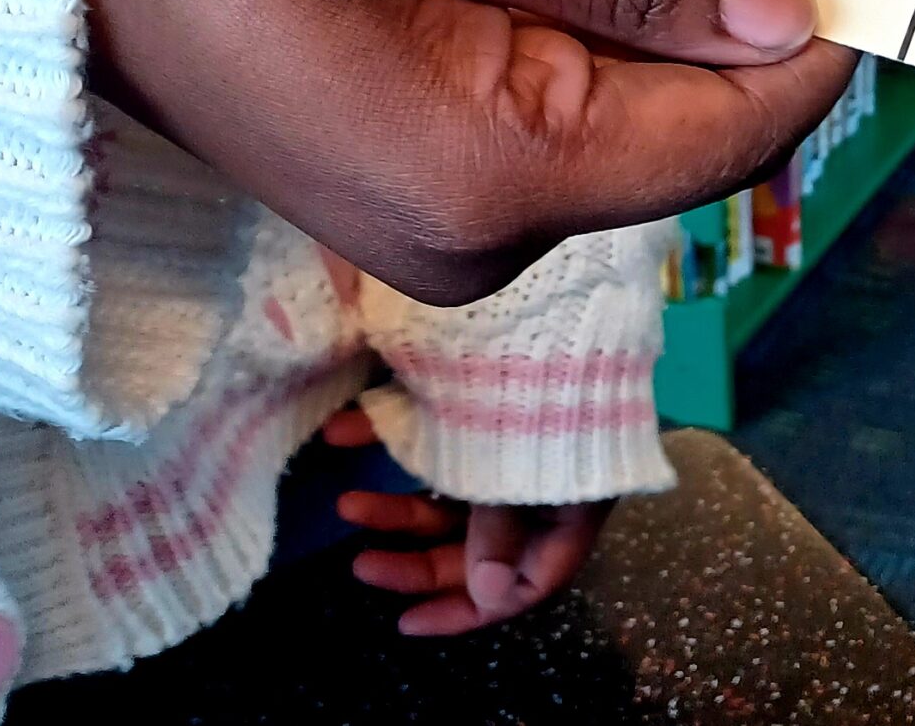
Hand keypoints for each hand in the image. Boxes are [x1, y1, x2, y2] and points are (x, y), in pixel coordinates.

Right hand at [82, 0, 855, 302]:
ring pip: (625, 122)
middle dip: (745, 23)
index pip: (725, 139)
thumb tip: (780, 18)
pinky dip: (600, 33)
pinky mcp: (412, 174)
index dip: (816, 48)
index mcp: (486, 178)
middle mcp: (472, 235)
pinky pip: (553, 111)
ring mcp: (437, 217)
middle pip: (682, 137)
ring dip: (671, 20)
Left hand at [321, 409, 608, 636]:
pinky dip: (389, 438)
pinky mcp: (483, 404)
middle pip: (478, 545)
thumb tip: (486, 596)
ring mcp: (512, 446)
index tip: (406, 620)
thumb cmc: (548, 391)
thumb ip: (500, 533)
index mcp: (569, 507)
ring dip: (395, 506)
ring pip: (450, 498)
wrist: (560, 294)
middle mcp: (543, 485)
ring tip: (345, 503)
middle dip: (415, 557)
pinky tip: (345, 431)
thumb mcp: (523, 468)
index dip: (468, 610)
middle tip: (359, 563)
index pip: (526, 583)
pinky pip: (435, 438)